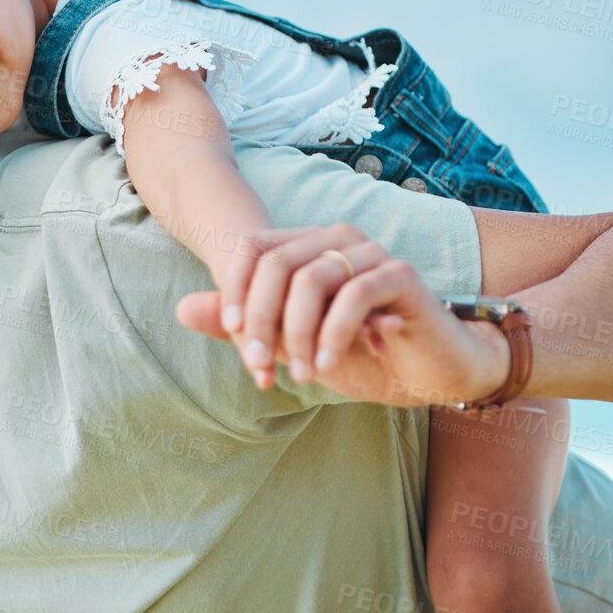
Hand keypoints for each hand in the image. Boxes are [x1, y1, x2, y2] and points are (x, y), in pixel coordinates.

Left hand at [182, 228, 510, 406]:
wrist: (432, 373)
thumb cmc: (361, 357)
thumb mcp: (290, 346)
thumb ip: (241, 326)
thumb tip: (180, 308)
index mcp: (307, 247)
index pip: (253, 249)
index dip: (233, 290)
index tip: (230, 336)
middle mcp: (336, 239)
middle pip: (275, 264)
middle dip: (259, 319)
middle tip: (258, 366)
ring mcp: (370, 252)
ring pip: (311, 278)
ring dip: (298, 333)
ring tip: (301, 374)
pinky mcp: (399, 274)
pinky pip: (353, 295)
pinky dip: (333, 333)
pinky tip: (329, 364)